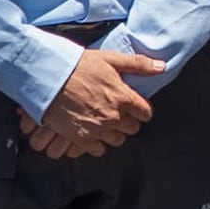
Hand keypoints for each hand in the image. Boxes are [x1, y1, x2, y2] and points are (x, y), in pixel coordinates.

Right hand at [26, 46, 166, 160]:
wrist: (47, 76)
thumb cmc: (77, 65)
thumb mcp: (110, 59)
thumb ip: (138, 64)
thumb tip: (162, 67)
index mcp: (123, 97)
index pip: (145, 113)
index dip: (140, 110)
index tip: (135, 107)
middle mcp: (113, 116)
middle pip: (132, 129)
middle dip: (128, 121)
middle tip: (117, 113)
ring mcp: (97, 129)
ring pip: (117, 140)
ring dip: (113, 133)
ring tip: (103, 122)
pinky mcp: (81, 138)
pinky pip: (98, 150)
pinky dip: (96, 143)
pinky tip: (91, 131)